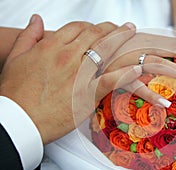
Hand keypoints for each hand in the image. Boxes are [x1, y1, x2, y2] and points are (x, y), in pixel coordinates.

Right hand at [0, 15, 139, 143]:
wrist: (18, 120)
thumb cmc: (15, 93)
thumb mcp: (16, 58)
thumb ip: (28, 36)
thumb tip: (37, 19)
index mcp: (50, 47)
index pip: (77, 27)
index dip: (90, 25)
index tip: (98, 28)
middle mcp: (67, 57)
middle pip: (95, 34)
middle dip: (111, 27)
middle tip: (122, 27)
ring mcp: (79, 75)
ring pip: (105, 50)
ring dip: (121, 38)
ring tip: (131, 32)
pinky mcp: (87, 94)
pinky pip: (111, 80)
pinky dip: (126, 73)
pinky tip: (137, 68)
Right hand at [100, 32, 175, 105]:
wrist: (74, 63)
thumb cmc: (105, 60)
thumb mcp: (130, 52)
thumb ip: (151, 55)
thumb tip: (171, 57)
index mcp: (143, 40)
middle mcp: (135, 47)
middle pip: (172, 49)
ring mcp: (123, 61)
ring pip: (156, 64)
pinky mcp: (111, 79)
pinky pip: (132, 85)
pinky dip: (149, 93)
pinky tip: (166, 104)